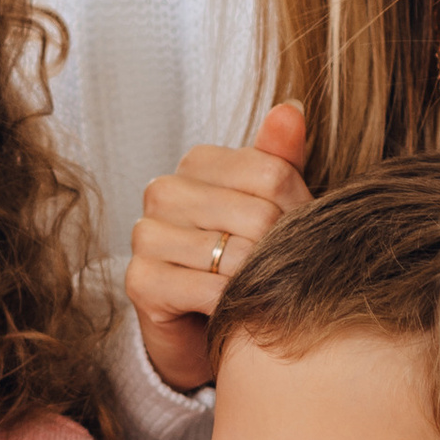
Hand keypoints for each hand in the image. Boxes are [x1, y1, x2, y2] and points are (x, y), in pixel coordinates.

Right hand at [125, 102, 310, 394]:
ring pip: (235, 253)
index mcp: (197, 164)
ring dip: (259, 284)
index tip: (291, 239)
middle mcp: (163, 191)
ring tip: (259, 294)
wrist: (203, 331)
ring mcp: (145, 235)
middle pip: (259, 215)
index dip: (299, 213)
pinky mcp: (140, 281)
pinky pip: (209, 289)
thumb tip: (291, 108)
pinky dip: (233, 307)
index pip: (274, 175)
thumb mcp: (270, 207)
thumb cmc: (241, 262)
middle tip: (279, 275)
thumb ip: (280, 159)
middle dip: (281, 253)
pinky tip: (235, 312)